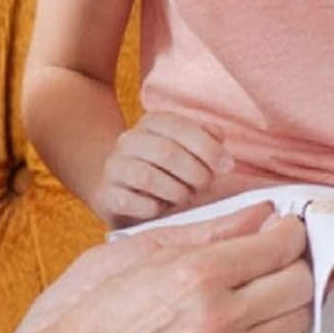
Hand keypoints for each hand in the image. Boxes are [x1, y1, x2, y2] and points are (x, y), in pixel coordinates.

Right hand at [33, 205, 312, 332]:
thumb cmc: (108, 303)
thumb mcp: (153, 248)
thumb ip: (216, 229)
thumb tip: (262, 212)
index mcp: (199, 273)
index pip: (279, 246)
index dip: (290, 231)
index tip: (284, 227)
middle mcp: (220, 316)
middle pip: (298, 282)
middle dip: (295, 261)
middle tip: (278, 255)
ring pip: (301, 319)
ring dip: (294, 299)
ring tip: (271, 287)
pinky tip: (272, 325)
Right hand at [92, 112, 233, 225]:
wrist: (122, 192)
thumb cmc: (167, 172)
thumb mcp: (189, 151)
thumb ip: (207, 139)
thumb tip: (219, 138)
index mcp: (151, 123)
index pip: (179, 126)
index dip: (207, 147)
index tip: (227, 167)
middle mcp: (128, 140)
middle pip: (166, 152)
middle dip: (195, 173)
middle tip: (205, 186)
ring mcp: (114, 167)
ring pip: (147, 177)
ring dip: (176, 192)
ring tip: (184, 197)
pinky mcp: (106, 194)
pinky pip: (130, 201)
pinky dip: (153, 208)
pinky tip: (161, 209)